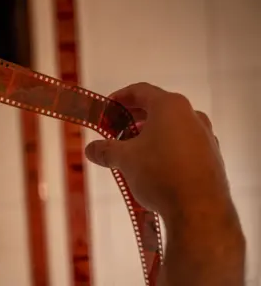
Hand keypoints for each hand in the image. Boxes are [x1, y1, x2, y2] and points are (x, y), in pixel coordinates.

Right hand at [85, 82, 229, 218]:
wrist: (200, 211)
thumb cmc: (160, 174)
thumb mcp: (125, 159)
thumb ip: (105, 150)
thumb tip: (91, 150)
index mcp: (170, 106)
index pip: (140, 91)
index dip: (119, 98)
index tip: (107, 109)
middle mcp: (191, 115)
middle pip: (157, 108)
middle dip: (133, 119)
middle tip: (115, 132)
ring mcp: (205, 136)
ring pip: (172, 128)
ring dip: (149, 135)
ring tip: (132, 152)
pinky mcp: (212, 157)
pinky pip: (183, 145)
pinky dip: (166, 148)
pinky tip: (154, 167)